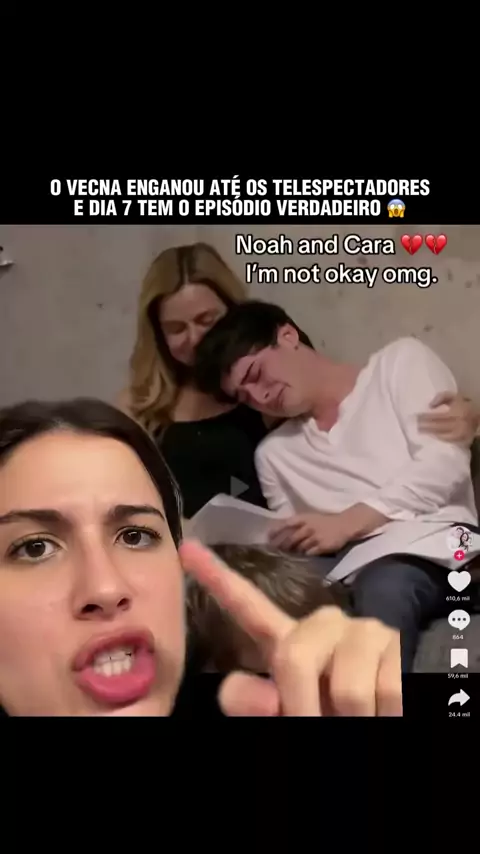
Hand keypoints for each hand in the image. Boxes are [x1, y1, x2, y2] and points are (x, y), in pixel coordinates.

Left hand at [179, 540, 401, 715]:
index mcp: (288, 640)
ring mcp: (361, 629)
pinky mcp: (393, 642)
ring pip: (344, 688)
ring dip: (351, 719)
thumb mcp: (283, 717)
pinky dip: (384, 715)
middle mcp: (323, 623)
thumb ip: (253, 705)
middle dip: (303, 706)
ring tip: (357, 715)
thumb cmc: (326, 717)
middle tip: (320, 724)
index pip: (247, 605)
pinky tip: (384, 710)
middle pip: (294, 657)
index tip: (186, 548)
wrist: (380, 726)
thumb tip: (251, 693)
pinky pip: (383, 691)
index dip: (215, 577)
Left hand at [268, 511, 351, 554]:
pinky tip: (300, 558)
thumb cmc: (325, 521)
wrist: (345, 524)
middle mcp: (308, 527)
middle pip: (290, 538)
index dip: (276, 531)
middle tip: (274, 551)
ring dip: (291, 552)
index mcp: (304, 518)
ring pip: (298, 547)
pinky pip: (309, 553)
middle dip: (281, 546)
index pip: (286, 524)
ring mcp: (315, 537)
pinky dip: (303, 555)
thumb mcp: (310, 518)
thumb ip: (296, 524)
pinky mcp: (322, 546)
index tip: (267, 538)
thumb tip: (279, 533)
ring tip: (284, 556)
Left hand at [418, 391, 478, 444]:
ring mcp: (460, 434)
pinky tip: (430, 437)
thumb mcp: (455, 397)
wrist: (479, 420)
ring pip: (441, 435)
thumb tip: (430, 405)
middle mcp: (459, 424)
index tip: (416, 417)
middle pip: (438, 426)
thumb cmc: (465, 406)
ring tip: (419, 431)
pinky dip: (436, 439)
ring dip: (429, 433)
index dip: (426, 417)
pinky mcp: (460, 441)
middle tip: (415, 425)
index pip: (438, 416)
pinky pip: (446, 441)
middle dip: (425, 426)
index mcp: (457, 412)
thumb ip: (442, 397)